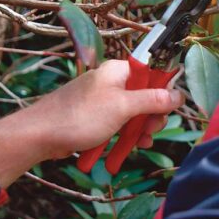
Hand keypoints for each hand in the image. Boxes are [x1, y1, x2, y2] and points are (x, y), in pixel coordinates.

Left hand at [0, 60, 183, 186]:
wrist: (39, 136)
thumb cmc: (80, 117)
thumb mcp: (123, 108)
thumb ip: (152, 100)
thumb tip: (179, 95)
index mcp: (119, 71)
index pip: (152, 73)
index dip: (164, 91)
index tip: (168, 110)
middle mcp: (112, 81)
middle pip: (145, 95)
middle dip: (152, 115)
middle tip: (152, 131)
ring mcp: (103, 99)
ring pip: (133, 112)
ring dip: (140, 128)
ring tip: (142, 144)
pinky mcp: (95, 116)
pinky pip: (119, 122)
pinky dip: (126, 134)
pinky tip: (131, 147)